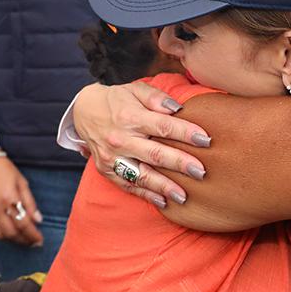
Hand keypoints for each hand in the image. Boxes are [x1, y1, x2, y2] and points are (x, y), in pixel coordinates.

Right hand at [0, 155, 43, 246]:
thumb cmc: (2, 168)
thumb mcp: (22, 182)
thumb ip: (30, 203)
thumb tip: (37, 219)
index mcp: (9, 198)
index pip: (24, 224)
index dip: (33, 235)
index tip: (39, 239)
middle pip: (11, 233)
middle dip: (24, 241)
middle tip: (33, 242)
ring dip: (12, 240)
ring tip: (22, 239)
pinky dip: (0, 235)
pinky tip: (8, 233)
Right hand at [71, 81, 210, 206]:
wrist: (84, 112)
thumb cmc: (117, 100)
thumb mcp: (135, 90)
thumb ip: (157, 98)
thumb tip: (178, 109)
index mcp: (130, 117)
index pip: (163, 127)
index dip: (186, 133)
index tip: (206, 140)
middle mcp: (120, 139)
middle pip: (155, 154)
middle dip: (180, 164)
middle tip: (201, 172)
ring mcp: (113, 158)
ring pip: (141, 175)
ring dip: (164, 187)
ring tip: (184, 196)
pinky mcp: (107, 171)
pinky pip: (128, 186)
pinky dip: (146, 195)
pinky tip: (164, 202)